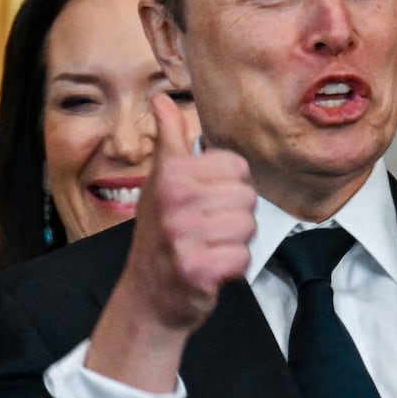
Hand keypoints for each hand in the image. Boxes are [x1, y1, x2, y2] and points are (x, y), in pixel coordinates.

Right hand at [86, 92, 256, 391]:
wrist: (148, 297)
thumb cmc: (160, 238)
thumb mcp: (160, 183)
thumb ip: (169, 141)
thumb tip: (163, 100)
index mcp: (170, 174)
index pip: (238, 167)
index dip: (230, 188)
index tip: (206, 202)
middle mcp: (173, 201)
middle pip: (247, 198)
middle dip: (234, 218)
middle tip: (206, 231)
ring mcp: (182, 236)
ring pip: (248, 228)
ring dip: (234, 243)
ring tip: (207, 248)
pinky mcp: (196, 269)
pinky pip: (242, 258)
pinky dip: (233, 268)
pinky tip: (211, 269)